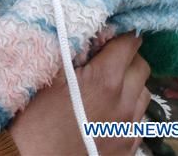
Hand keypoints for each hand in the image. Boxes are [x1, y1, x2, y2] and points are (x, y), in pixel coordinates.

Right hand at [10, 34, 150, 155]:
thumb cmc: (34, 116)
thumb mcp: (49, 75)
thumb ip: (73, 51)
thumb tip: (89, 33)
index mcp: (105, 80)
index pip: (129, 45)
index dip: (121, 35)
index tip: (111, 34)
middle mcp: (124, 103)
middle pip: (142, 67)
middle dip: (128, 58)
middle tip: (108, 58)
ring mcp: (128, 128)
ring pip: (144, 94)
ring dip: (131, 85)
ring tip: (108, 87)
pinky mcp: (127, 147)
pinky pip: (138, 120)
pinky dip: (127, 110)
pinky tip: (106, 113)